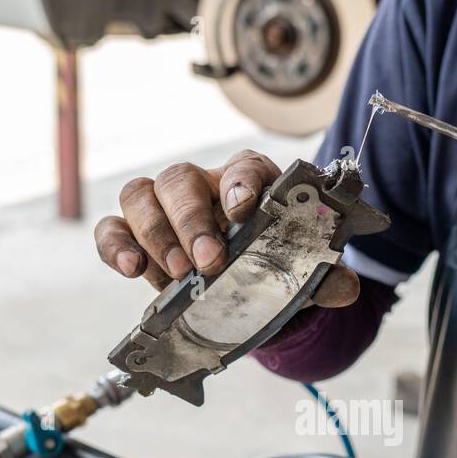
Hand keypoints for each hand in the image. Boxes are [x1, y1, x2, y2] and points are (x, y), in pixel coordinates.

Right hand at [94, 149, 358, 306]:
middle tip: (206, 263)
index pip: (244, 167)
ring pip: (140, 196)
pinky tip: (132, 270)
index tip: (243, 209)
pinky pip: (113, 230)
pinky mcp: (136, 236)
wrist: (248, 285)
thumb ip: (323, 278)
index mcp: (249, 182)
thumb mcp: (303, 270)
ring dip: (154, 235)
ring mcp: (164, 208)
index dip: (240, 183)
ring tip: (176, 276)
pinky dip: (116, 246)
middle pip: (180, 180)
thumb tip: (344, 290)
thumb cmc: (273, 263)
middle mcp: (202, 185)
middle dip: (190, 221)